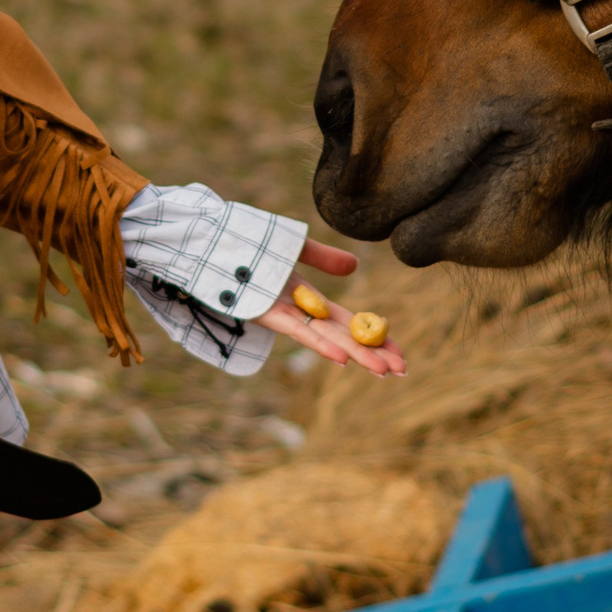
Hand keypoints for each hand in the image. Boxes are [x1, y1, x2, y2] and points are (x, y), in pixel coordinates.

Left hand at [251, 238, 408, 377]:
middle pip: (342, 336)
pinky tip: (343, 359)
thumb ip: (323, 258)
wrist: (209, 240)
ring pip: (325, 339)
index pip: (348, 322)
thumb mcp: (293, 245)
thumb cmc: (247, 241)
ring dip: (355, 355)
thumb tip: (355, 267)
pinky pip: (298, 331)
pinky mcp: (265, 313)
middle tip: (402, 371)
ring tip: (383, 372)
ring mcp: (282, 314)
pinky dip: (320, 344)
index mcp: (306, 298)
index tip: (399, 352)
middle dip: (372, 353)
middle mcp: (297, 311)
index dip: (375, 336)